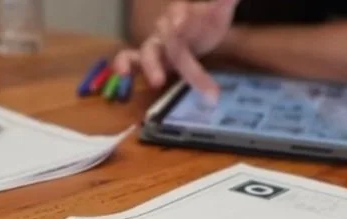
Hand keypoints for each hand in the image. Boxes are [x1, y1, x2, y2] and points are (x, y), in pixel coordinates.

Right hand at [115, 0, 239, 99]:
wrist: (197, 34)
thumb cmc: (205, 25)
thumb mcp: (218, 15)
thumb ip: (223, 4)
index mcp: (181, 13)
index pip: (178, 12)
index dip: (179, 16)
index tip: (182, 21)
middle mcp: (164, 28)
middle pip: (165, 39)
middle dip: (175, 49)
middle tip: (175, 63)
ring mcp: (153, 44)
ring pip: (146, 52)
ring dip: (149, 67)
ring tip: (157, 82)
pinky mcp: (145, 60)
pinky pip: (129, 58)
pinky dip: (123, 64)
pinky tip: (123, 75)